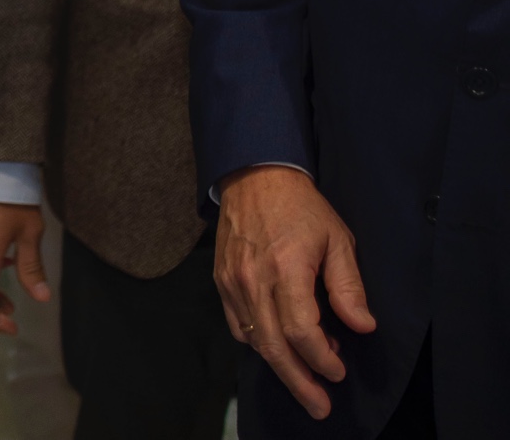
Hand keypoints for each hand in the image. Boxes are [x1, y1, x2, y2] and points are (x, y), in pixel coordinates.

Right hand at [216, 165, 372, 419]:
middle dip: (298, 381)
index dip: (321, 359)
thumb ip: (348, 286)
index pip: (300, 331)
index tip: (339, 372)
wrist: (254, 176)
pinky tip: (275, 345)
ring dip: (280, 364)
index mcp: (286, 269)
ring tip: (305, 378)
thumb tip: (362, 326)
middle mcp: (254, 280)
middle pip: (273, 345)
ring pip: (253, 338)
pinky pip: (236, 323)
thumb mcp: (338, 240)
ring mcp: (233, 281)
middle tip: (319, 406)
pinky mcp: (221, 280)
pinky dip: (256, 341)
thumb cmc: (303, 208)